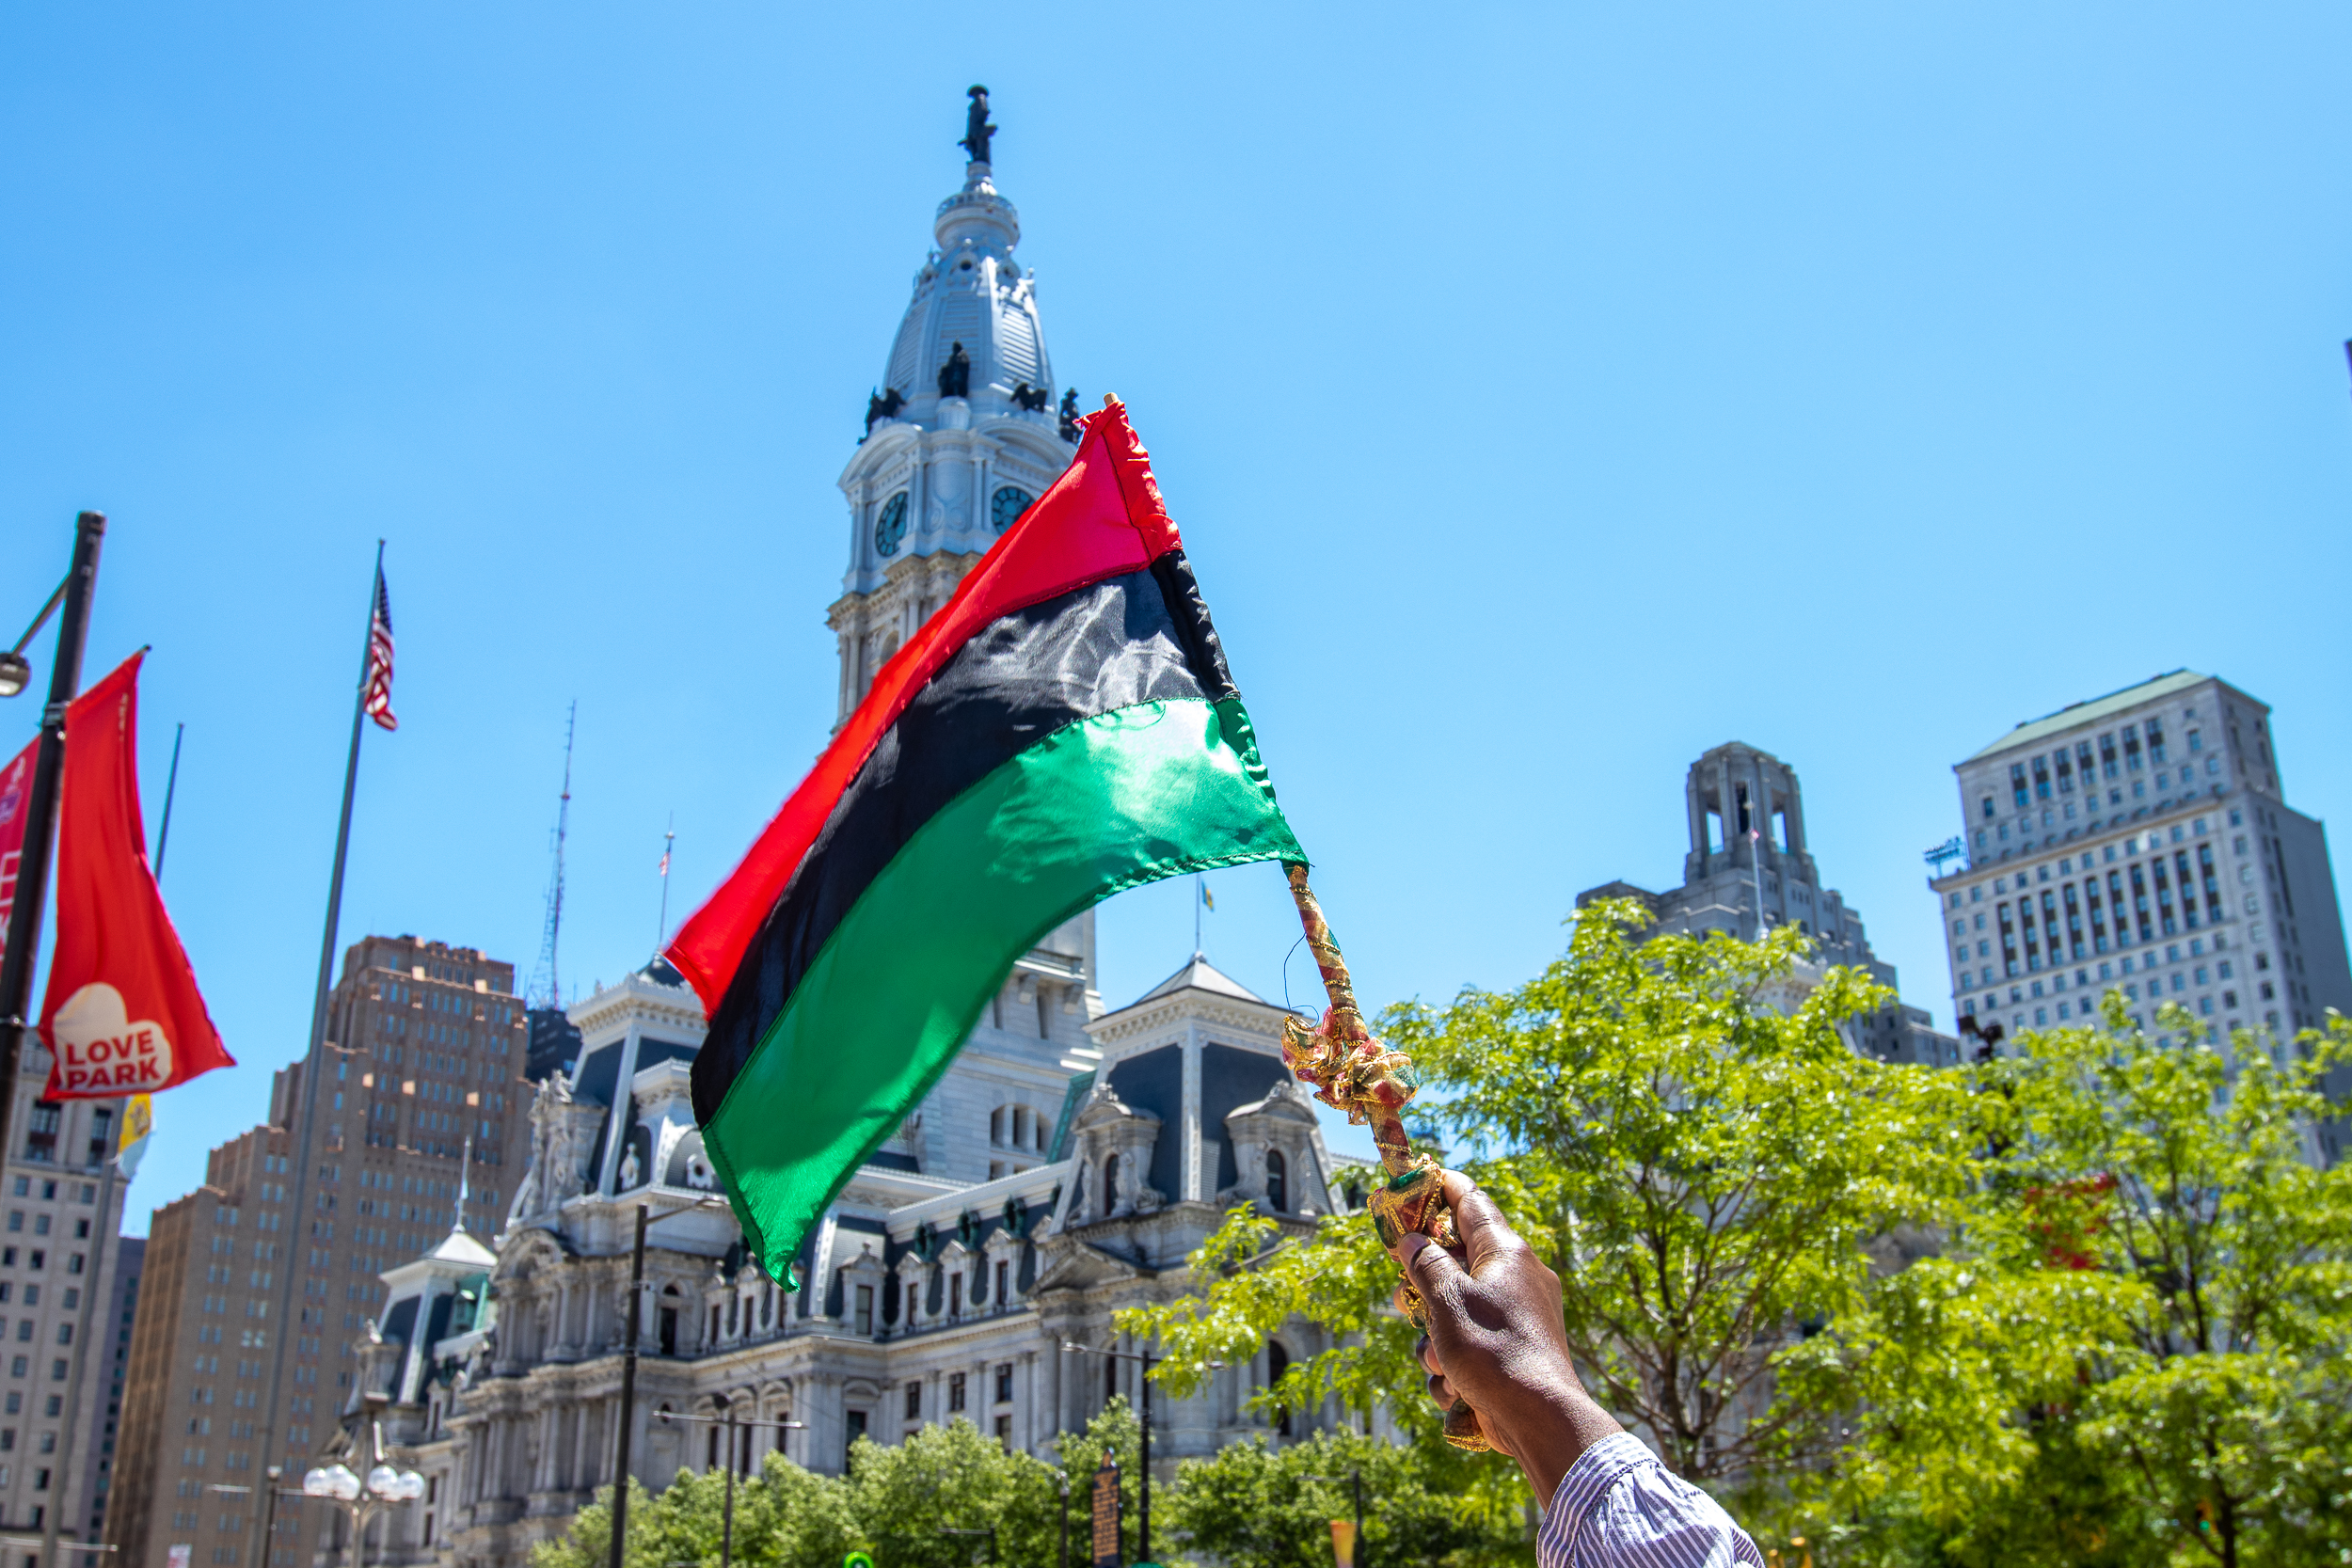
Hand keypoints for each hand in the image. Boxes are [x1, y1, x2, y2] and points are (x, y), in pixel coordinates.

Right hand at [1387, 1170, 1620, 1502]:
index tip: (1412, 1183)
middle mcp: (1518, 1277)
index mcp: (1507, 1252)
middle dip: (1426, 1287)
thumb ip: (1425, 1264)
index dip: (1439, 1189)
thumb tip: (1412, 1239)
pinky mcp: (1515, 1352)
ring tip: (1440, 1360)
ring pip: (1458, 1311)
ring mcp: (1520, 1316)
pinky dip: (1456, 1366)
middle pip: (1458, 1262)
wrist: (1539, 1418)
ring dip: (1436, 1338)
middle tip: (1409, 1300)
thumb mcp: (1447, 1300)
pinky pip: (1472, 1346)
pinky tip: (1455, 1388)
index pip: (1471, 1202)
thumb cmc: (1492, 1349)